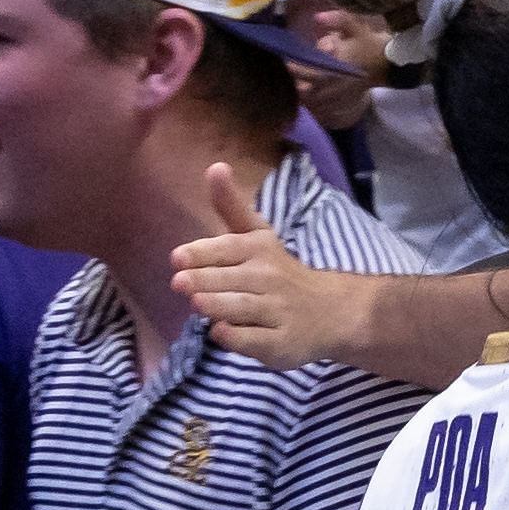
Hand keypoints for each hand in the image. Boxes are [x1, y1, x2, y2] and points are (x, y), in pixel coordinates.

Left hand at [171, 162, 370, 366]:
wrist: (330, 312)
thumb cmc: (279, 272)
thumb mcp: (258, 235)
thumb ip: (231, 206)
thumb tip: (215, 166)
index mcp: (260, 249)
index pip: (228, 247)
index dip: (201, 253)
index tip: (178, 259)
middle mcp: (270, 278)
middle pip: (231, 279)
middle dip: (205, 280)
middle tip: (180, 283)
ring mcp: (278, 312)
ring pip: (241, 308)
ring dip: (217, 305)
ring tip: (198, 303)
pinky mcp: (281, 343)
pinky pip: (253, 340)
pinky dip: (235, 336)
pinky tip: (221, 331)